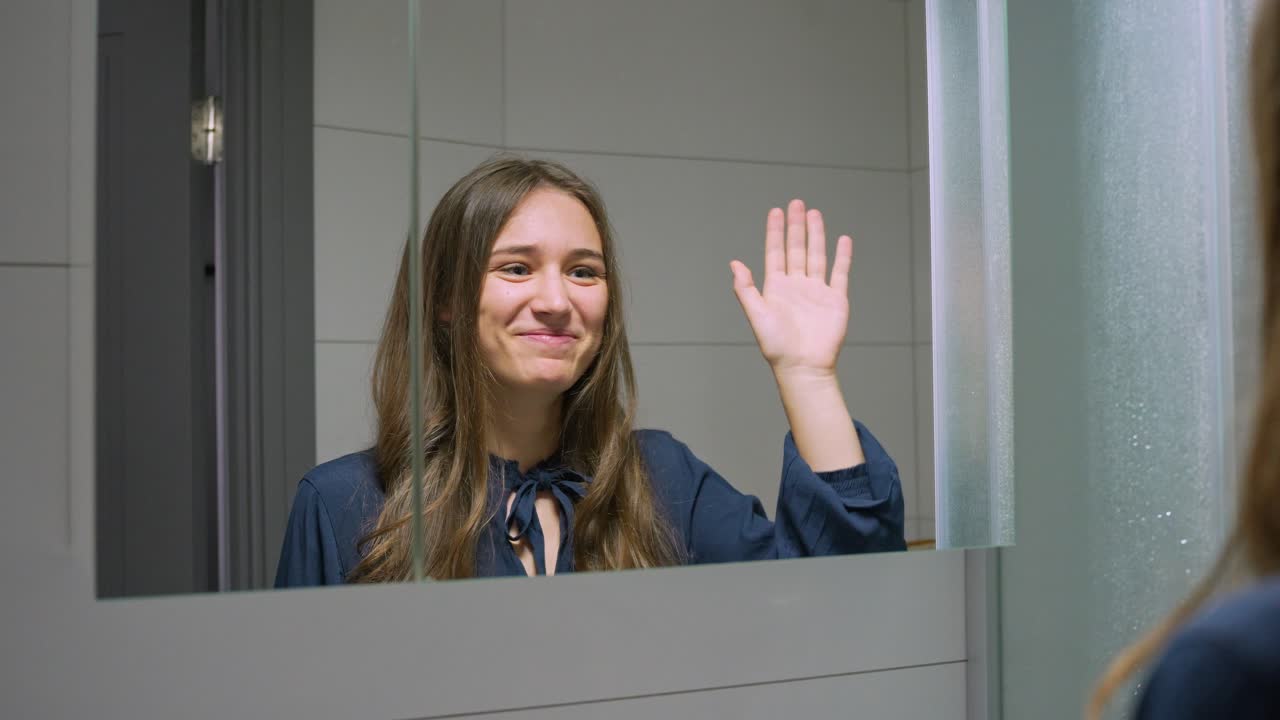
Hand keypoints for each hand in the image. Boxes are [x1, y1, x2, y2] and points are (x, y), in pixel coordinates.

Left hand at [730, 199, 852, 376]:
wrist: (803, 366)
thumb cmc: (776, 346)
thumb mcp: (757, 315)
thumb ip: (746, 289)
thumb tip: (734, 263)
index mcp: (776, 288)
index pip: (775, 253)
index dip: (775, 232)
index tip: (775, 211)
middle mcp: (796, 285)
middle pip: (796, 249)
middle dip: (796, 226)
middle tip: (797, 203)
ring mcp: (817, 291)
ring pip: (817, 256)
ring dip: (816, 235)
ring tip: (815, 214)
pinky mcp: (835, 299)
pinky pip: (840, 273)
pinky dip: (842, 256)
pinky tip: (842, 240)